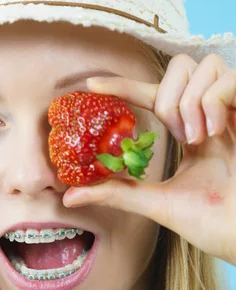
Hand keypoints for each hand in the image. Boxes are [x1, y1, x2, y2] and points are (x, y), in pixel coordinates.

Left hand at [63, 54, 235, 264]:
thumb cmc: (214, 224)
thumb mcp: (158, 203)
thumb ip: (118, 193)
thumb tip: (69, 196)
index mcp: (190, 130)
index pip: (153, 96)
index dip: (123, 86)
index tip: (91, 85)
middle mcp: (212, 114)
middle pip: (182, 65)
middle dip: (167, 94)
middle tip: (174, 134)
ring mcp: (235, 110)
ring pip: (204, 65)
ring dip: (190, 100)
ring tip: (196, 137)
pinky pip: (231, 78)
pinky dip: (215, 100)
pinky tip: (216, 132)